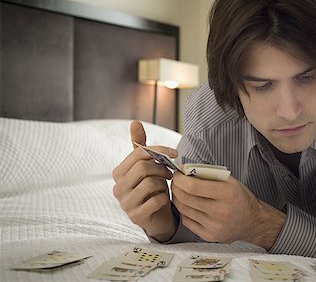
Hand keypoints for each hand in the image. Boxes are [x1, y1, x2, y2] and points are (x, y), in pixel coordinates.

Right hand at [112, 120, 177, 241]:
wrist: (157, 216)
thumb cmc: (152, 188)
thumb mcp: (147, 166)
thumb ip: (140, 146)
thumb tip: (135, 122)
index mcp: (118, 173)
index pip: (138, 154)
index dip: (159, 150)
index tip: (175, 154)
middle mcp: (117, 188)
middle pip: (142, 168)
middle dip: (161, 168)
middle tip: (170, 173)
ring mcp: (125, 204)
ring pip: (149, 184)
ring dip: (163, 183)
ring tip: (165, 186)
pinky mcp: (136, 217)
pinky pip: (155, 201)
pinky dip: (164, 198)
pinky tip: (163, 199)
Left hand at [171, 173, 285, 248]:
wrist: (252, 221)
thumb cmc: (240, 199)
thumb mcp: (229, 180)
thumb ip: (208, 173)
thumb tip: (185, 169)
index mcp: (226, 194)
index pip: (193, 187)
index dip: (180, 180)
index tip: (178, 175)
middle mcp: (220, 211)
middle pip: (185, 198)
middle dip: (176, 187)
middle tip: (177, 182)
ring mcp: (213, 225)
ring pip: (183, 209)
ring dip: (178, 198)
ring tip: (181, 192)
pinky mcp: (208, 235)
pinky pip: (186, 221)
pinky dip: (183, 211)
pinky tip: (188, 205)